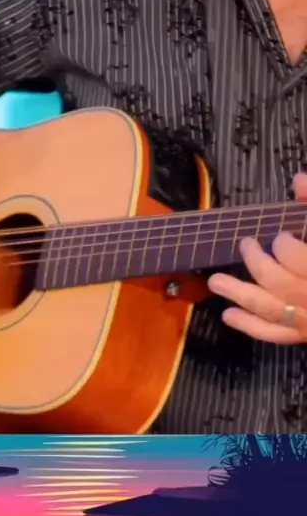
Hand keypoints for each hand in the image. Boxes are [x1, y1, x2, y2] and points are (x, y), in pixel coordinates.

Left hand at [207, 174, 306, 343]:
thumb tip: (298, 180)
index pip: (294, 257)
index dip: (283, 244)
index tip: (282, 234)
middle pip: (278, 283)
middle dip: (256, 262)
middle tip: (246, 244)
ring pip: (271, 310)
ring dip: (240, 294)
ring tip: (216, 281)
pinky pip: (277, 335)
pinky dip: (251, 326)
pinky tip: (229, 315)